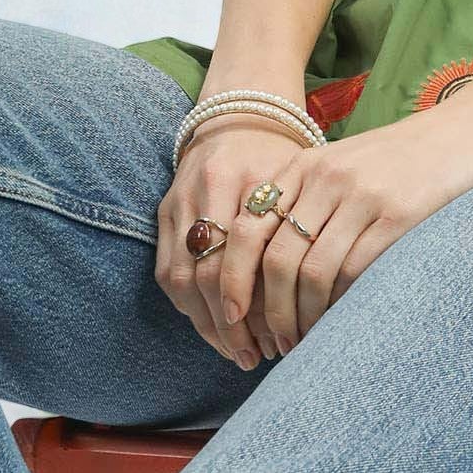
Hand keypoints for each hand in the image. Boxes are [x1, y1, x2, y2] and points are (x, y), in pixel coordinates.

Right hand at [155, 113, 312, 367]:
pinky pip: (167, 271)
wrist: (243, 116)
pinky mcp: (162, 210)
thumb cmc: (285, 161)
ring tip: (236, 352)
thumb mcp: (302, 187)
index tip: (279, 339)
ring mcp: (179, 198)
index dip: (258, 306)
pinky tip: (212, 329)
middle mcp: (209, 186)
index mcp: (250, 178)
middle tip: (256, 356)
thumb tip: (310, 311)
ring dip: (206, 324)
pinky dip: (188, 307)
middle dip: (231, 325)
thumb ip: (301, 237)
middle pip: (209, 273)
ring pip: (182, 278)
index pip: (247, 257)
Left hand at [219, 96, 472, 352]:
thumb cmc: (404, 159)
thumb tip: (269, 271)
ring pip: (313, 273)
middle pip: (276, 258)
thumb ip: (308, 202)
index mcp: (305, 165)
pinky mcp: (397, 215)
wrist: (468, 130)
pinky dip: (340, 307)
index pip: (249, 228)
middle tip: (272, 343)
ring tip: (302, 342)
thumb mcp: (345, 166)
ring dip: (302, 318)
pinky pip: (354, 272)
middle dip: (268, 312)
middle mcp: (326, 178)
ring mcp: (361, 196)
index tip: (232, 315)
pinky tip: (339, 324)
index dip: (233, 279)